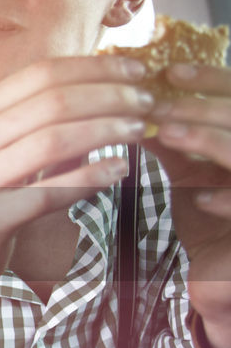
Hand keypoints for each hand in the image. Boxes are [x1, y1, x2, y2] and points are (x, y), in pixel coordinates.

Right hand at [0, 56, 151, 286]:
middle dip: (110, 96)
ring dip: (106, 131)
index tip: (136, 71)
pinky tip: (120, 170)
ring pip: (53, 141)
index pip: (42, 73)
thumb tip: (109, 92)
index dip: (95, 67)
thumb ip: (43, 122)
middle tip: (147, 102)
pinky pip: (49, 193)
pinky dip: (90, 178)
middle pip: (53, 101)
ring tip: (139, 131)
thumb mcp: (1, 148)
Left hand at [146, 64, 230, 328]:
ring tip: (170, 134)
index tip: (170, 71)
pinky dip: (230, 200)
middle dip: (203, 107)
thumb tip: (127, 101)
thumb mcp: (190, 169)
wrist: (225, 276)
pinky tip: (200, 198)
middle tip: (157, 102)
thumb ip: (170, 136)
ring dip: (212, 141)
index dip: (212, 80)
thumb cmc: (207, 216)